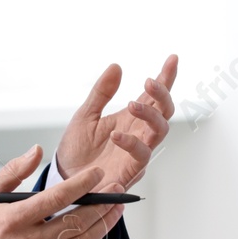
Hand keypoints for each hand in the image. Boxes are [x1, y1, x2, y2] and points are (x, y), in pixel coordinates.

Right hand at [0, 146, 122, 238]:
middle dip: (102, 204)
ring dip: (104, 225)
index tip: (97, 173)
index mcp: (14, 220)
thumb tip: (37, 151)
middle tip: (117, 189)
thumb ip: (13, 171)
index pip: (56, 199)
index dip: (81, 184)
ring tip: (116, 209)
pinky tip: (100, 233)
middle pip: (76, 223)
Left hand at [55, 55, 177, 188]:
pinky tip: (115, 134)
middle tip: (150, 81)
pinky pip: (140, 156)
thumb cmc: (78, 150)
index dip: (166, 78)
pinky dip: (131, 143)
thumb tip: (116, 66)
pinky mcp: (130, 170)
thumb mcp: (86, 115)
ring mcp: (137, 152)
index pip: (154, 96)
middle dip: (162, 95)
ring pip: (159, 131)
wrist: (64, 179)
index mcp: (131, 119)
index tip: (172, 59)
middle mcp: (139, 133)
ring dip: (150, 115)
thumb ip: (101, 93)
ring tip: (132, 104)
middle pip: (165, 112)